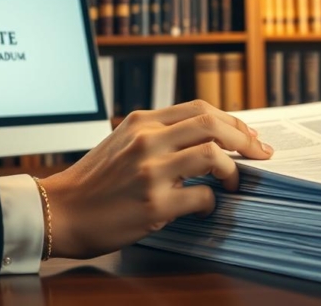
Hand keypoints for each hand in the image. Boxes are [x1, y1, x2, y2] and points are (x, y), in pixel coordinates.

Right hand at [38, 100, 272, 258]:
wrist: (60, 211)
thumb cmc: (94, 181)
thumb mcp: (122, 142)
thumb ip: (159, 134)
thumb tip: (208, 137)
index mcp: (142, 122)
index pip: (201, 108)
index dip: (233, 121)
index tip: (249, 136)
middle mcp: (147, 140)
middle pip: (213, 124)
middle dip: (246, 138)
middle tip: (260, 154)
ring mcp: (151, 172)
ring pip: (212, 154)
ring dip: (232, 170)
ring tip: (232, 182)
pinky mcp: (154, 204)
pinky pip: (201, 197)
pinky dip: (211, 202)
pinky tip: (205, 207)